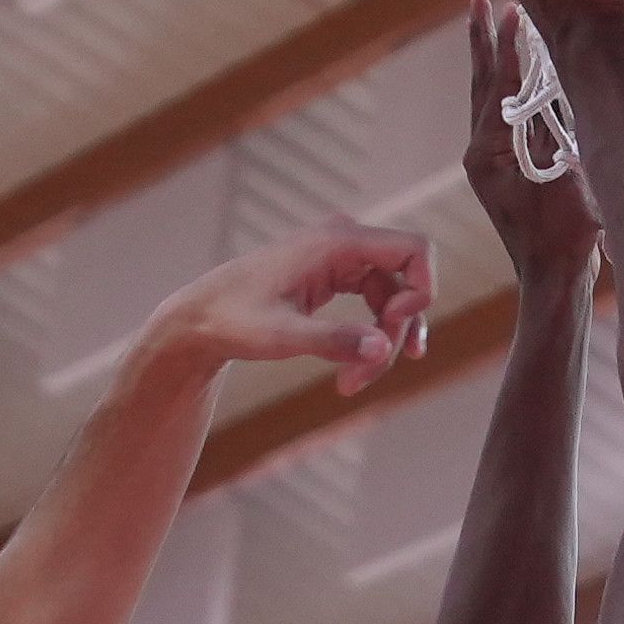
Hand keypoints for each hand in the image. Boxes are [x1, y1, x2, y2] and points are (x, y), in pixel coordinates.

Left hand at [151, 224, 430, 395]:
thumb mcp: (281, 337)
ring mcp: (342, 257)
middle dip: (396, 332)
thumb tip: (383, 348)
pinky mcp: (337, 275)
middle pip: (406, 282)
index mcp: (336, 241)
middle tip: (362, 377)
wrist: (200, 318)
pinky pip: (376, 301)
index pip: (415, 248)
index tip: (398, 328)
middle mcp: (345, 241)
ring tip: (352, 383)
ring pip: (393, 298)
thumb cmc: (233, 320)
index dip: (423, 289)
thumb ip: (332, 341)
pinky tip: (364, 367)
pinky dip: (374, 334)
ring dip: (384, 342)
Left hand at [462, 0, 591, 274]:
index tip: (513, 9)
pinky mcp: (501, 170)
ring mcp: (488, 162)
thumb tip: (549, 88)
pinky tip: (515, 73)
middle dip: (482, 40)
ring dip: (492, 60)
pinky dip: (506, 88)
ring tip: (492, 24)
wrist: (554, 278)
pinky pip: (500, 117)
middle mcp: (480, 153)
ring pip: (487, 98)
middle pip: (480, 84)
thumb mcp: (563, 178)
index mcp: (488, 152)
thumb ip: (553, 133)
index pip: (499, 86)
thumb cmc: (563, 236)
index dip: (509, 46)